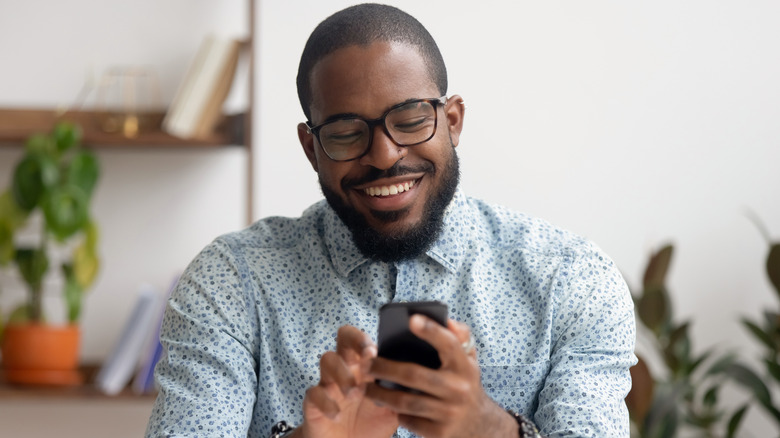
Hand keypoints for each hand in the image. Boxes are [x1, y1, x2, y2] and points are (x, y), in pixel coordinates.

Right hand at [296, 325, 398, 437]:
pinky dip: (325, 402)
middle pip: (342, 337)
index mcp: (364, 367)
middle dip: (354, 341)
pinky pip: (313, 393)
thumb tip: (421, 379)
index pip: (361, 339)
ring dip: (342, 373)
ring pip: (327, 359)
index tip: (375, 351)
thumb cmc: (370, 425)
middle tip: (366, 357)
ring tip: (353, 394)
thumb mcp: (391, 409)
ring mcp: (328, 384)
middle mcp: (346, 369)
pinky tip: (337, 415)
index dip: (364, 339)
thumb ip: (401, 393)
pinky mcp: (313, 403)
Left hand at [365, 316, 516, 437]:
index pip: (449, 344)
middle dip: (384, 368)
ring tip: (366, 386)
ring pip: (406, 401)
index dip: (432, 331)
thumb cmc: (464, 381)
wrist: (479, 424)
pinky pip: (408, 420)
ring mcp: (449, 413)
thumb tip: (448, 321)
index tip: (412, 319)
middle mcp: (459, 389)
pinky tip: (386, 404)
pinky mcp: (439, 433)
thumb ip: (460, 336)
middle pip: (414, 375)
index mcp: (465, 366)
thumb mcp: (468, 359)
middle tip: (366, 364)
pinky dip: (395, 412)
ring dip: (380, 393)